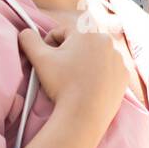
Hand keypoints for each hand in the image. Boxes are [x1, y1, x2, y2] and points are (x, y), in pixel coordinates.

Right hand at [17, 1, 126, 125]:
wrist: (84, 115)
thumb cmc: (62, 84)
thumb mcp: (39, 59)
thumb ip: (29, 39)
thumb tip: (25, 32)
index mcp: (87, 32)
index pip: (62, 32)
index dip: (50, 45)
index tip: (47, 60)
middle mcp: (106, 41)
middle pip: (80, 43)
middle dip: (69, 54)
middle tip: (61, 72)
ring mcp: (118, 59)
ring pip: (95, 56)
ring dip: (84, 63)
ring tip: (75, 81)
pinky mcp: (124, 75)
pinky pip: (108, 70)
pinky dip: (99, 75)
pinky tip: (89, 86)